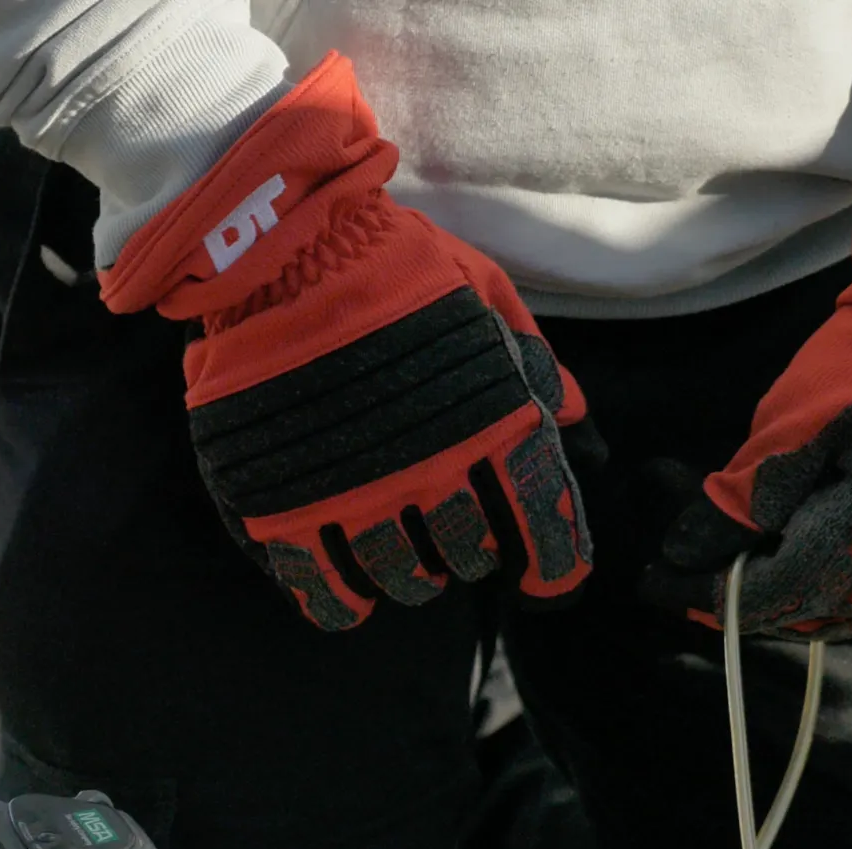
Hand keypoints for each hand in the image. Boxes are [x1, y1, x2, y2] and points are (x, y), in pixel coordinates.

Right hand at [101, 52, 593, 631]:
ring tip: (403, 561)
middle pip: (467, 554)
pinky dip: (337, 602)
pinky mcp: (283, 504)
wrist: (277, 244)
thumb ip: (528, 362)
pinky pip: (318, 584)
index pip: (541, 520)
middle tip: (456, 537)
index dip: (555, 562)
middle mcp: (432, 470)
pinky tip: (346, 600)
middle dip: (470, 553)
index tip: (549, 579)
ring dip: (409, 576)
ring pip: (397, 577)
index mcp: (492, 420)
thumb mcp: (480, 292)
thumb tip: (574, 418)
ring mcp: (353, 493)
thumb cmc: (389, 257)